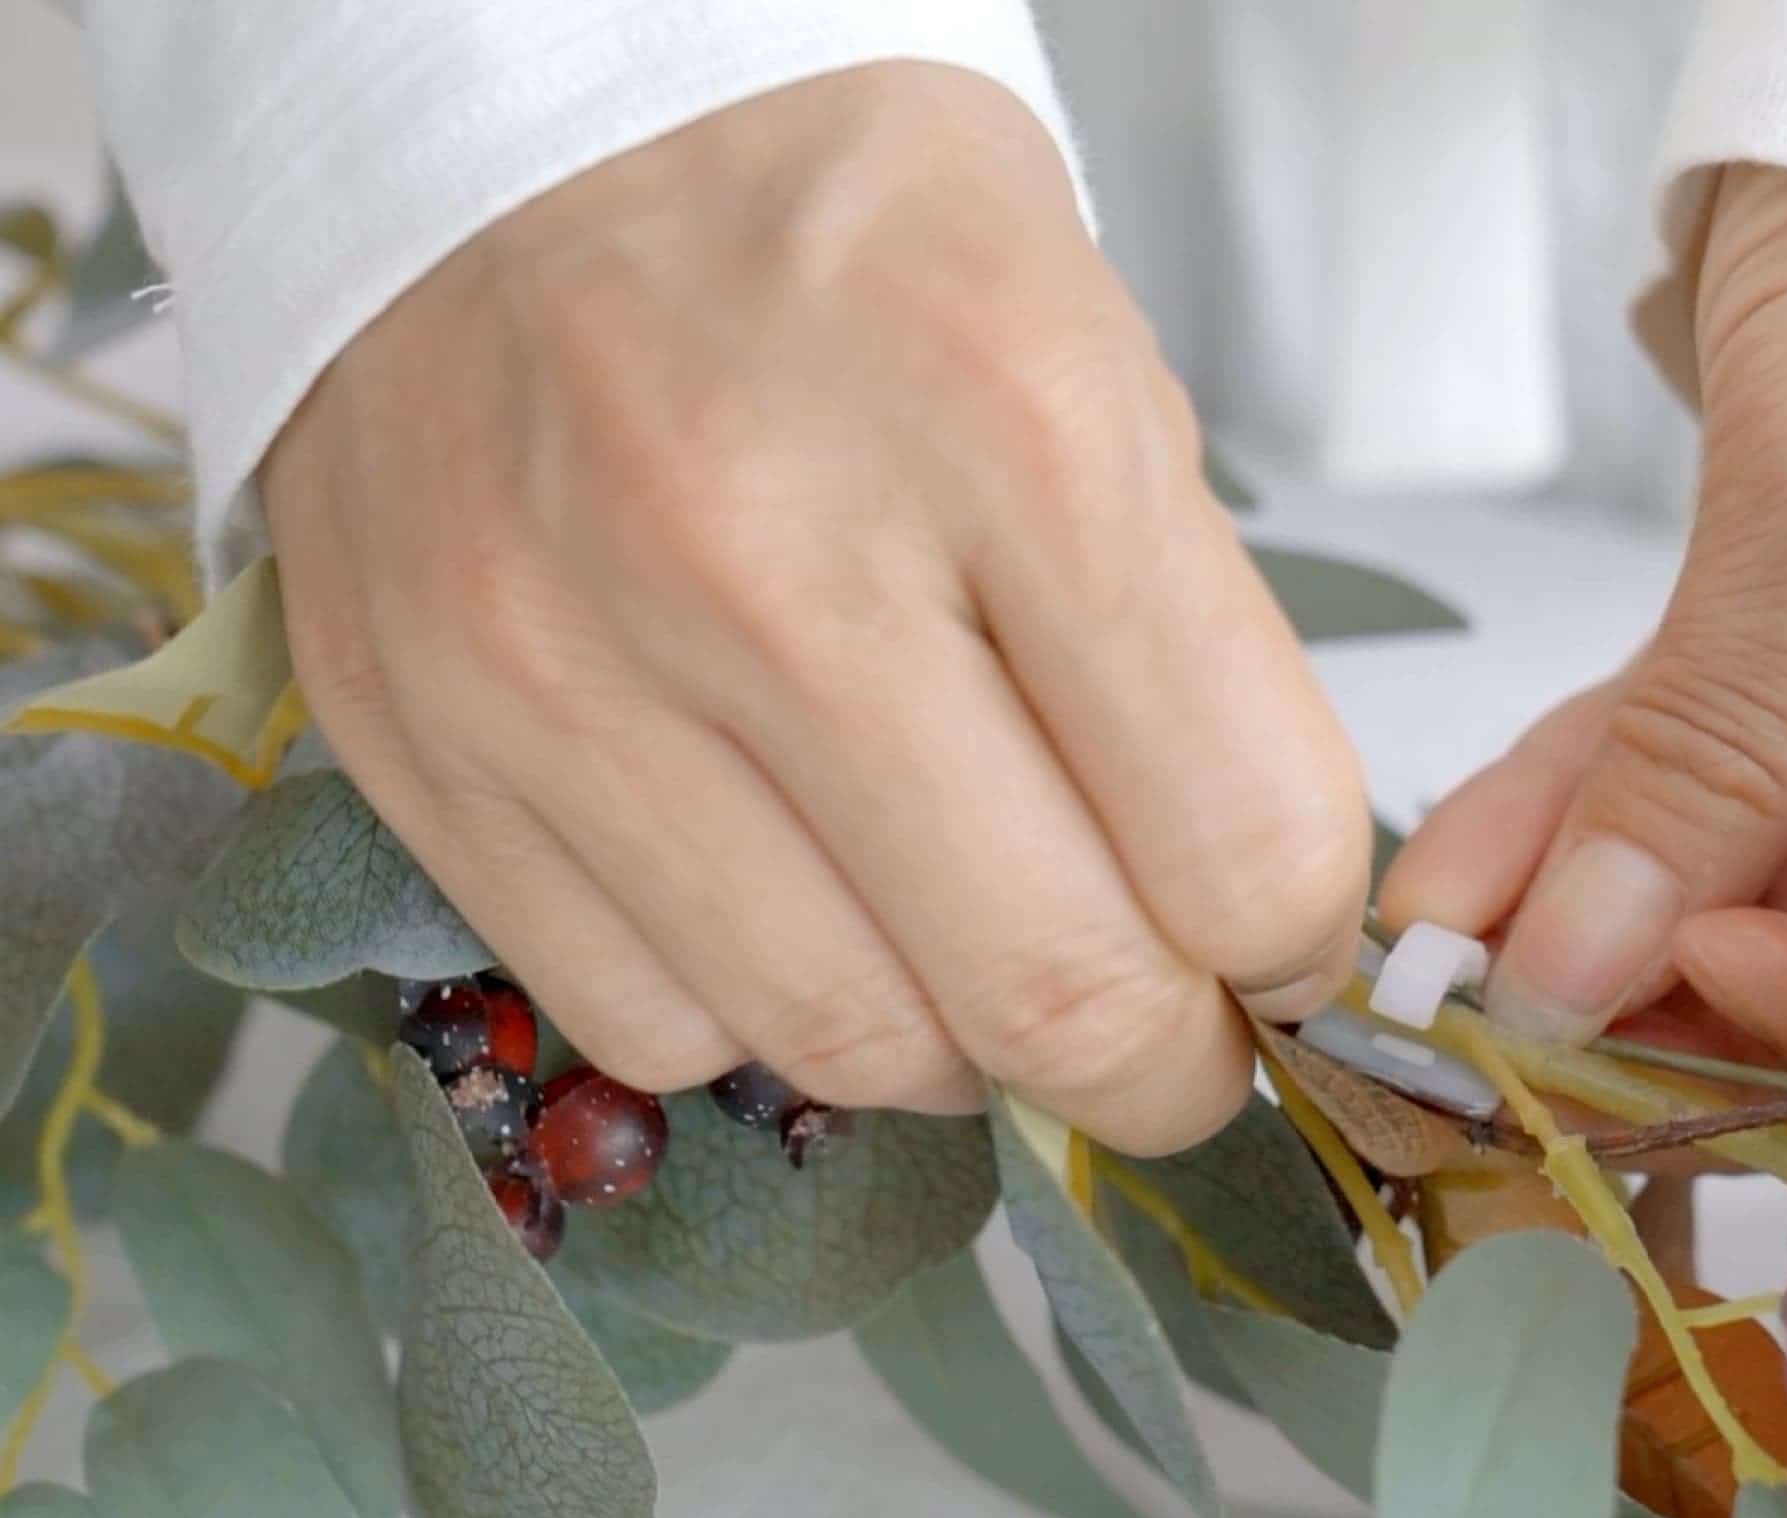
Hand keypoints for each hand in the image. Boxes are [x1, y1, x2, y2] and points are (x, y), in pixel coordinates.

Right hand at [263, 64, 1367, 1153]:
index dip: (1297, 948)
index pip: (1238, 844)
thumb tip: (1254, 931)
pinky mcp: (418, 735)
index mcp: (1008, 417)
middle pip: (1048, 993)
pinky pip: (652, 1021)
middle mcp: (768, 552)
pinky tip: (788, 888)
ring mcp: (563, 657)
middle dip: (1158, 1063)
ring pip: (847, 1041)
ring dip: (958, 1045)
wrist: (500, 114)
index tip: (1286, 951)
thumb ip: (1187, 650)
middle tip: (1175, 1037)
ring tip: (976, 941)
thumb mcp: (1094, 360)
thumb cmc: (842, 240)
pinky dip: (756, 1005)